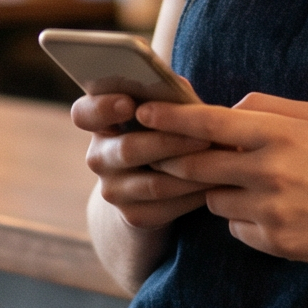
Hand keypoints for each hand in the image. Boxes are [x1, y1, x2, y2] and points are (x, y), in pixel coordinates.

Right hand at [73, 84, 221, 231]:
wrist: (154, 191)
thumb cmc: (164, 133)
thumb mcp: (162, 113)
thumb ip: (167, 98)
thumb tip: (181, 91)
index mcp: (101, 123)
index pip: (84, 113)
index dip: (102, 108)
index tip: (129, 104)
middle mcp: (99, 157)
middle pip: (128, 150)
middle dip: (170, 142)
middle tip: (205, 137)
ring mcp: (113, 190)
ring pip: (154, 183)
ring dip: (192, 171)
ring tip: (223, 161)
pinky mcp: (134, 216)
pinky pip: (168, 208)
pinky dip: (195, 195)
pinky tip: (217, 185)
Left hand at [145, 92, 307, 265]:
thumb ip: (265, 106)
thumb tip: (223, 108)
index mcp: (277, 133)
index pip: (209, 122)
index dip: (170, 118)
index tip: (142, 113)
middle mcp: (269, 169)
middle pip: (197, 165)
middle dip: (177, 162)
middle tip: (166, 158)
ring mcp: (270, 208)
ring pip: (214, 199)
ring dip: (222, 193)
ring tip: (261, 189)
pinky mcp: (274, 240)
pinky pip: (235, 227)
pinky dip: (244, 220)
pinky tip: (276, 214)